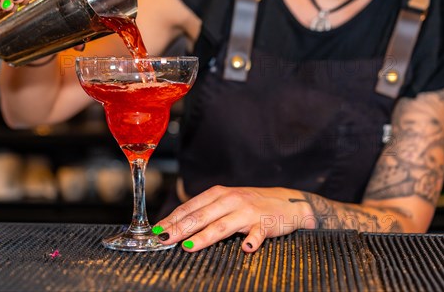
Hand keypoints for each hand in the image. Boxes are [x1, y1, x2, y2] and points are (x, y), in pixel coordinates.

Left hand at [153, 186, 313, 251]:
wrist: (287, 201)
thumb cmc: (250, 204)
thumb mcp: (226, 202)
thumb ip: (205, 212)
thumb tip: (177, 227)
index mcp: (218, 194)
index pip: (189, 208)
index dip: (171, 220)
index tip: (156, 231)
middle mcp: (230, 200)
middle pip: (201, 216)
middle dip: (180, 228)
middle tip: (165, 240)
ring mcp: (247, 211)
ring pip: (222, 225)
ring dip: (205, 236)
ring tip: (189, 246)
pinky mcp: (265, 223)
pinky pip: (257, 233)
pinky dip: (252, 240)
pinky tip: (246, 248)